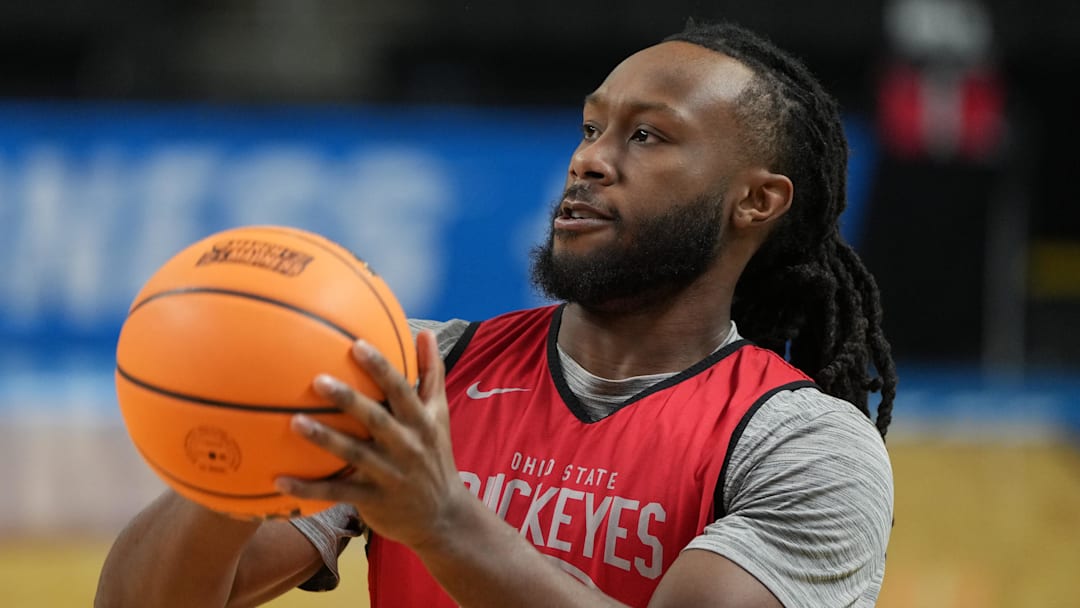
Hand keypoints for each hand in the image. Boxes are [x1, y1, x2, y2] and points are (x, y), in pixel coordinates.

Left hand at [275, 330, 470, 550]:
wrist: (443, 515)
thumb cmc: (435, 455)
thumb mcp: (439, 414)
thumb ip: (431, 373)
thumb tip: (424, 332)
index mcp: (421, 422)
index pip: (401, 390)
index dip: (381, 368)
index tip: (357, 345)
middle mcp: (407, 446)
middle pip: (376, 419)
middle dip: (349, 400)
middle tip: (318, 379)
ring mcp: (389, 475)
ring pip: (354, 455)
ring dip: (325, 440)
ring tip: (295, 422)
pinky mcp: (373, 500)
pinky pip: (337, 493)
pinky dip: (308, 489)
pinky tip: (278, 480)